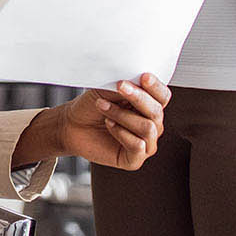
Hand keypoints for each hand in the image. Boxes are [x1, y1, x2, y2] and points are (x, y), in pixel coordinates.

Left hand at [53, 74, 169, 170]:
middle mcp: (151, 125)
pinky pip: (138, 145)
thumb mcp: (108, 90)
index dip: (156, 87)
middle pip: (157, 111)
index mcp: (148, 106)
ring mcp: (145, 143)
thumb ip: (126, 86)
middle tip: (119, 87)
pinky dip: (121, 132)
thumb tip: (138, 80)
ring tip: (104, 107)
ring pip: (147, 128)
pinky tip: (108, 125)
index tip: (143, 77)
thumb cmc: (91, 107)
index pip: (163, 96)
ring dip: (122, 115)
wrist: (72, 125)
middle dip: (137, 98)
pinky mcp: (134, 159)